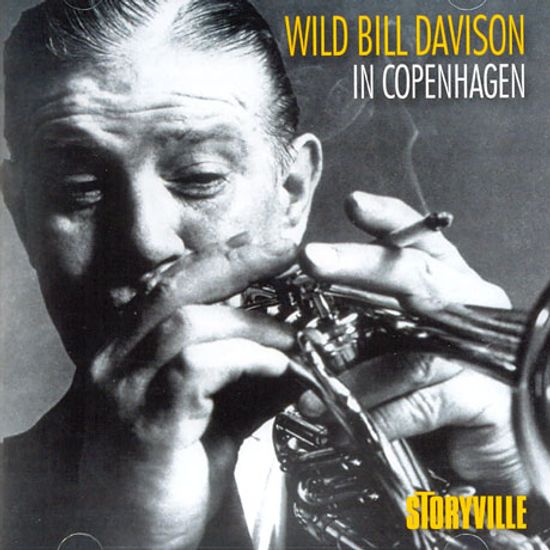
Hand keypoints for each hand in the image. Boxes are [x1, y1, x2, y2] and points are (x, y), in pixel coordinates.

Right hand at [75, 236, 295, 546]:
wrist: (130, 536)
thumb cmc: (173, 468)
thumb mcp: (217, 411)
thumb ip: (251, 375)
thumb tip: (300, 348)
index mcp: (128, 347)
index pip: (170, 282)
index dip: (218, 257)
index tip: (264, 244)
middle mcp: (114, 358)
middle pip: (174, 286)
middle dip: (234, 260)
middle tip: (285, 249)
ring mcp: (123, 388)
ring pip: (187, 321)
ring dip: (250, 321)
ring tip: (293, 333)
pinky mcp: (144, 422)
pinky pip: (196, 367)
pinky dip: (243, 357)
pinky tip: (277, 364)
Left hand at [299, 192, 528, 494]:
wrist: (478, 450)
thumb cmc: (428, 391)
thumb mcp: (392, 353)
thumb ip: (360, 337)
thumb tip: (303, 339)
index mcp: (446, 287)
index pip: (420, 242)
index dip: (389, 220)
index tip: (354, 204)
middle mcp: (468, 308)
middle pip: (415, 275)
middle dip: (359, 265)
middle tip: (313, 259)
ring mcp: (480, 351)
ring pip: (407, 354)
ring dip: (353, 379)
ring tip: (313, 398)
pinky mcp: (485, 398)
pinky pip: (418, 404)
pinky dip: (377, 417)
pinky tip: (350, 429)